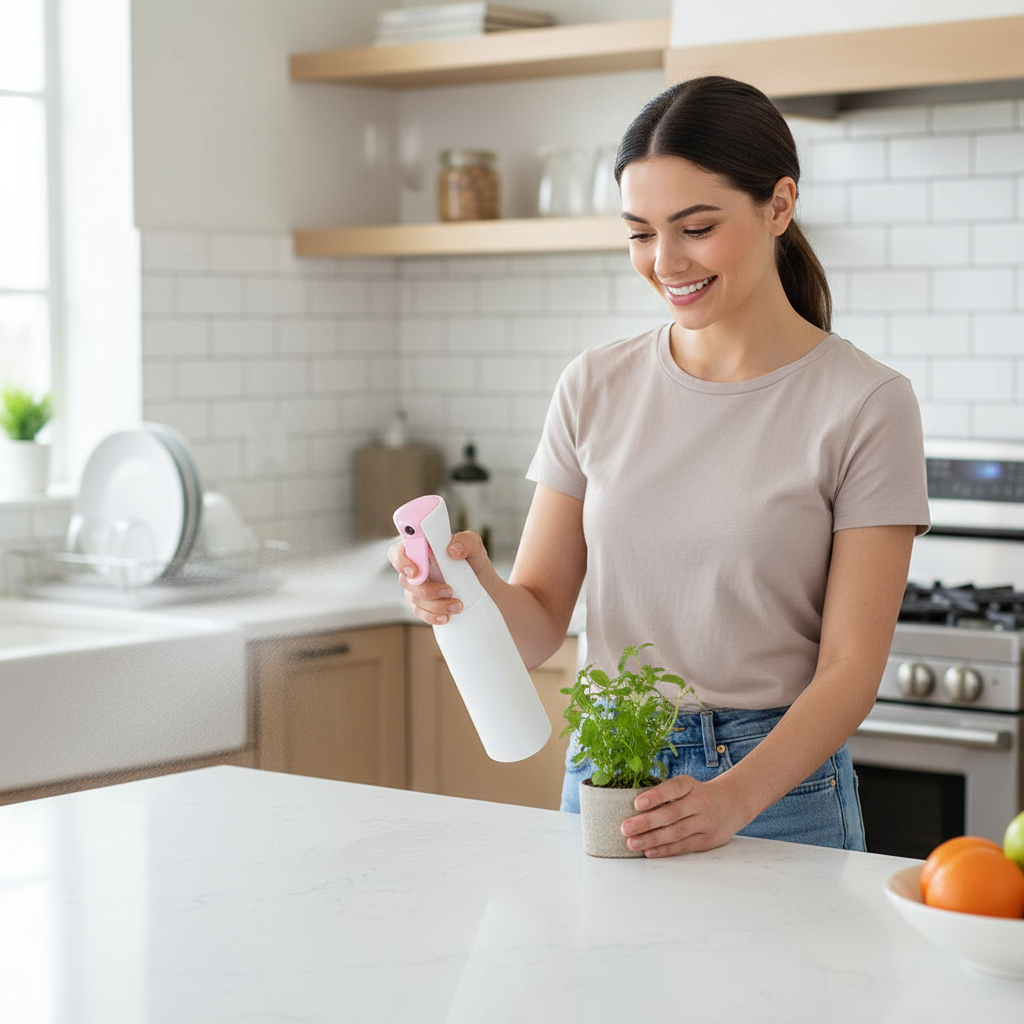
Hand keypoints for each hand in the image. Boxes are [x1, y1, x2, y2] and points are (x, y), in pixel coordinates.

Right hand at [388, 529, 490, 624]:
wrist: (485, 589)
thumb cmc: (475, 564)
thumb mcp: (476, 547)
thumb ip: (466, 541)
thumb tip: (452, 550)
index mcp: (423, 549)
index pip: (399, 552)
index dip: (401, 561)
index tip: (416, 572)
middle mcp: (416, 568)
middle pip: (405, 580)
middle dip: (426, 590)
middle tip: (449, 590)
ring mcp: (417, 588)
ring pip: (414, 599)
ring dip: (436, 604)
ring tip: (458, 604)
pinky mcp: (423, 605)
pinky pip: (420, 613)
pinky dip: (433, 616)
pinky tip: (446, 616)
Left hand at [619, 774, 750, 856]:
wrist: (732, 803)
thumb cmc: (697, 794)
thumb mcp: (686, 786)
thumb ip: (665, 793)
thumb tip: (631, 806)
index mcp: (690, 785)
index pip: (673, 788)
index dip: (656, 795)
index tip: (636, 803)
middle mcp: (700, 802)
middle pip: (671, 813)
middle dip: (646, 822)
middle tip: (625, 828)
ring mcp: (705, 822)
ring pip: (676, 832)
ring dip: (652, 839)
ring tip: (632, 843)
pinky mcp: (707, 840)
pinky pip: (684, 846)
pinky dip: (665, 850)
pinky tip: (649, 852)